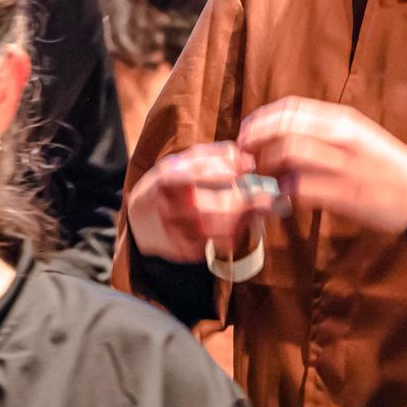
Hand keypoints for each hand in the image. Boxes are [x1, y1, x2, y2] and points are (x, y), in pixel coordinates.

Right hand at [126, 142, 268, 262]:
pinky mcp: (185, 250)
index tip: (248, 166)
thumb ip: (210, 156)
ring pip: (219, 228)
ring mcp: (176, 232)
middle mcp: (169, 208)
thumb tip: (242, 156)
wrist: (140, 221)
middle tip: (266, 195)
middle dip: (244, 201)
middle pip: (212, 206)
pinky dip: (236, 232)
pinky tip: (243, 222)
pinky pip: (217, 243)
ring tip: (259, 209)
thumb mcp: (179, 163)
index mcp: (166, 181)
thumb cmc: (167, 186)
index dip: (223, 170)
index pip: (195, 174)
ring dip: (244, 218)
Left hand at [236, 97, 406, 235]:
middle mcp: (341, 136)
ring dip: (265, 166)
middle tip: (243, 156)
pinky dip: (282, 192)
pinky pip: (298, 188)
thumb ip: (325, 132)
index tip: (247, 132)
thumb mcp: (359, 136)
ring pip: (286, 155)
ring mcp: (341, 165)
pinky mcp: (342, 194)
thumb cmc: (388, 166)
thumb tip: (284, 134)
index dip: (261, 119)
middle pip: (282, 129)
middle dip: (254, 142)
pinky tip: (280, 198)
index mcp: (343, 120)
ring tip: (259, 176)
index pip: (290, 108)